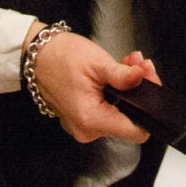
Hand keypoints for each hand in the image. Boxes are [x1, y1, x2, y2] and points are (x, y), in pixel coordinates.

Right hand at [31, 31, 155, 143]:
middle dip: (139, 90)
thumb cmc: (61, 57)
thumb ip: (123, 76)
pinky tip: (116, 73)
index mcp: (91, 120)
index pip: (136, 131)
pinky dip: (115, 92)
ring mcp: (83, 125)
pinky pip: (106, 110)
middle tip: (139, 64)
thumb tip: (143, 78)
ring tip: (128, 63)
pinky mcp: (82, 117)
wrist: (36, 55)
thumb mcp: (97, 63)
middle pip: (129, 119)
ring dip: (128, 88)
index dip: (148, 108)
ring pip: (119, 113)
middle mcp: (87, 130)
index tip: (149, 82)